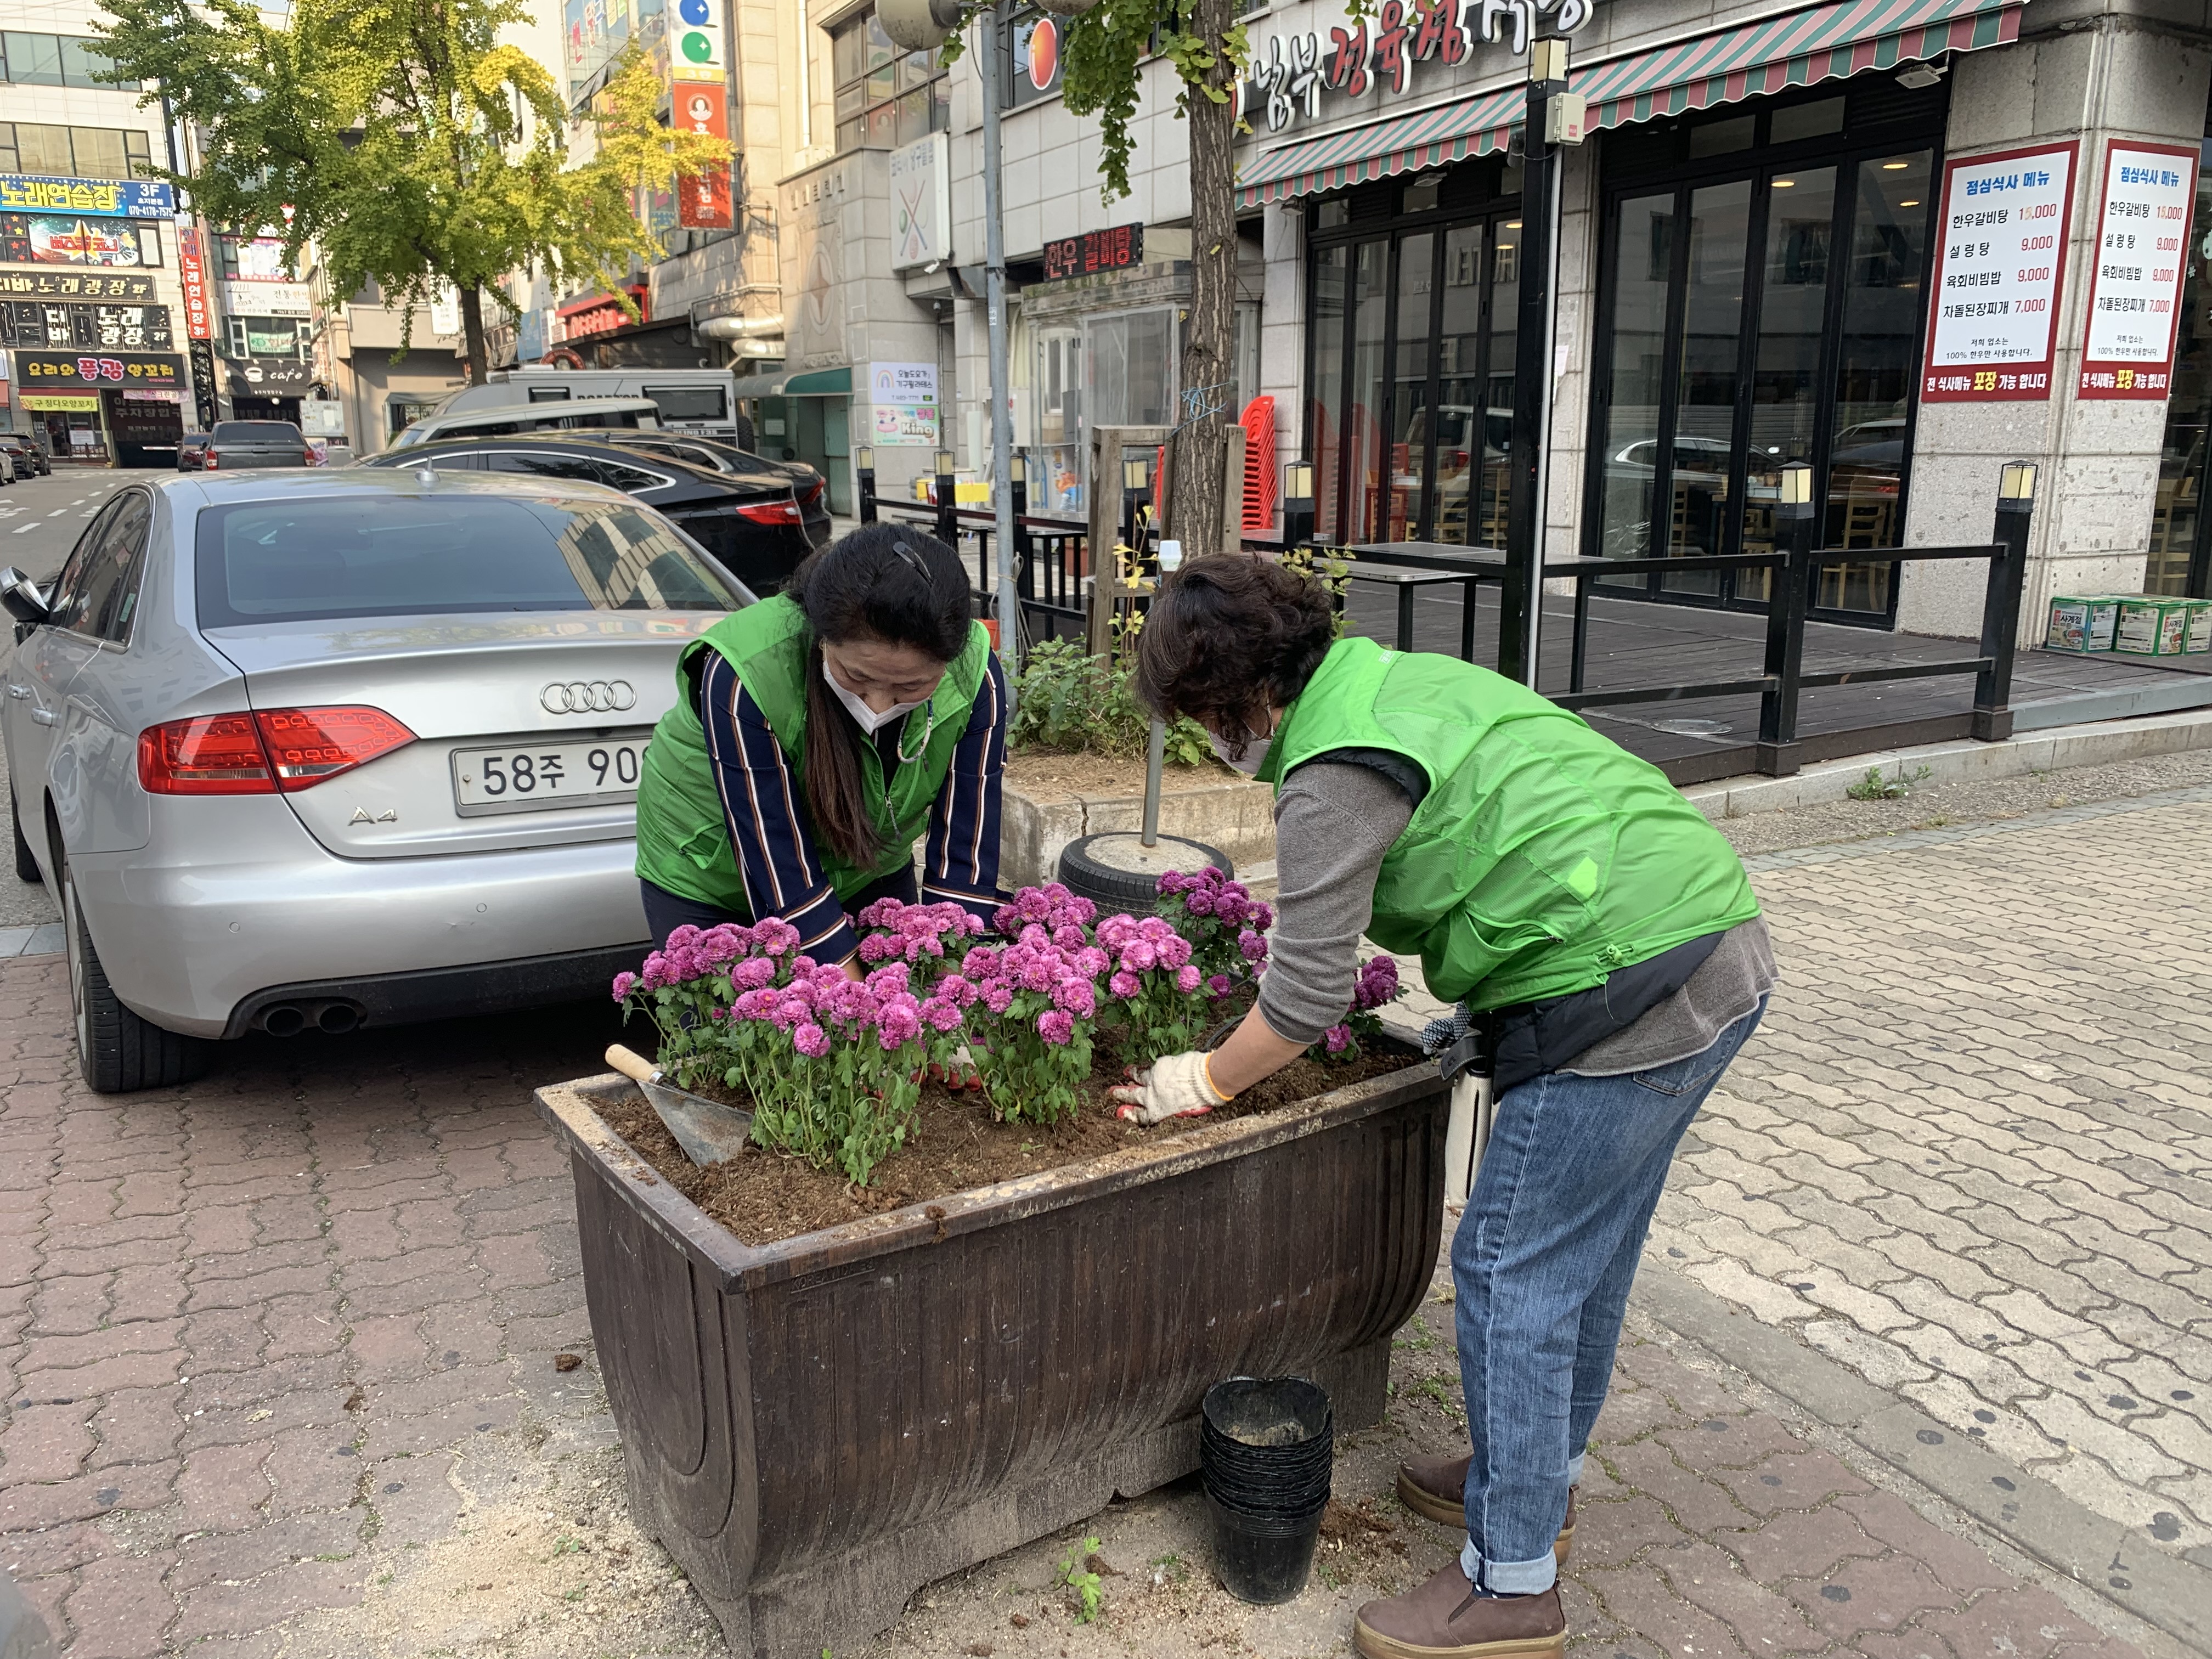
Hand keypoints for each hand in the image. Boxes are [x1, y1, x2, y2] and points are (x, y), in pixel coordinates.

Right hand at [1110, 1050, 1229, 1124]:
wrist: (1203, 1082)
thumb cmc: (1198, 1100)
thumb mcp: (1183, 1112)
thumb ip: (1171, 1110)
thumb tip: (1170, 1110)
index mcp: (1159, 1111)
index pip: (1141, 1115)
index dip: (1131, 1114)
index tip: (1122, 1112)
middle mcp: (1152, 1096)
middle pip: (1133, 1096)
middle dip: (1122, 1094)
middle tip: (1112, 1092)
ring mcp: (1154, 1081)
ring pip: (1138, 1079)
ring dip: (1130, 1077)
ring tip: (1124, 1074)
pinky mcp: (1159, 1067)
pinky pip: (1146, 1069)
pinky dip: (1140, 1068)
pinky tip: (1135, 1067)